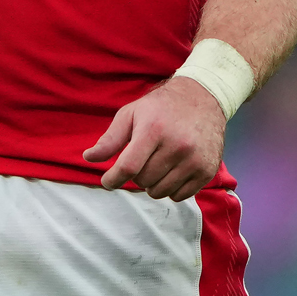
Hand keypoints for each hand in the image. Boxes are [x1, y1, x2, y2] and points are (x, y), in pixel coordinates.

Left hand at [84, 76, 227, 200]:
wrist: (203, 98)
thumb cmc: (161, 108)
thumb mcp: (131, 114)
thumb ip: (110, 138)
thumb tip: (89, 158)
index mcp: (154, 130)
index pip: (128, 167)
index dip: (113, 179)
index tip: (108, 181)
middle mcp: (177, 146)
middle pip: (143, 181)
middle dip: (135, 175)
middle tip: (141, 159)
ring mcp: (194, 160)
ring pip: (159, 192)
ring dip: (152, 183)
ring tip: (156, 163)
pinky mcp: (207, 171)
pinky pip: (179, 196)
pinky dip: (170, 189)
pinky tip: (171, 171)